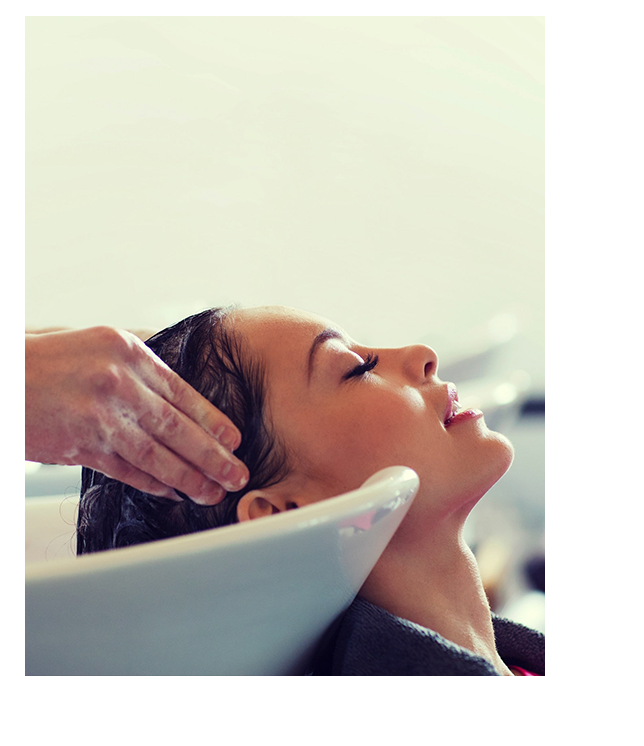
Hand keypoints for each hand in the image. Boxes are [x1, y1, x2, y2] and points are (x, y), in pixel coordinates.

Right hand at [25, 326, 248, 502]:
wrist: (2, 378)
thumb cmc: (48, 361)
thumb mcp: (100, 345)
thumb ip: (139, 366)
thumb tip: (179, 392)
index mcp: (128, 352)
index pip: (183, 392)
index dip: (213, 421)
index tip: (235, 440)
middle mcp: (118, 381)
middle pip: (177, 426)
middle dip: (212, 455)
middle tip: (237, 475)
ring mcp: (99, 415)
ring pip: (157, 453)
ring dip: (189, 477)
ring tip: (213, 493)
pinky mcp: (79, 445)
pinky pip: (126, 469)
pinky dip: (152, 483)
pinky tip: (172, 492)